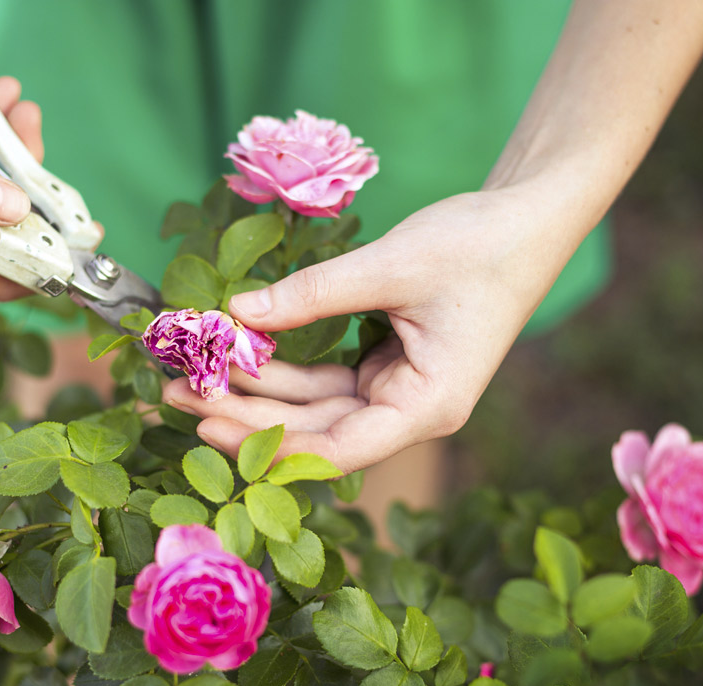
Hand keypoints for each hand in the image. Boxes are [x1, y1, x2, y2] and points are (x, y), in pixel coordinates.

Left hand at [163, 186, 575, 472]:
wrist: (526, 221)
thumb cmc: (478, 247)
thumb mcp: (390, 266)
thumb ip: (311, 294)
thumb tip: (235, 312)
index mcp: (427, 407)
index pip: (336, 449)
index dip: (269, 443)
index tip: (207, 423)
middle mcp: (410, 412)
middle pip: (315, 432)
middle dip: (246, 416)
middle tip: (176, 394)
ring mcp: (396, 392)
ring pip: (314, 407)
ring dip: (256, 392)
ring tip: (190, 376)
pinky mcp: (384, 369)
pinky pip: (324, 379)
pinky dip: (283, 367)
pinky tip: (237, 353)